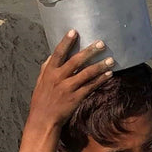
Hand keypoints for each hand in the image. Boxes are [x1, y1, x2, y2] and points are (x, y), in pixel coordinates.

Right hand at [18, 33, 113, 151]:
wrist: (43, 119)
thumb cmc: (42, 99)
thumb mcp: (40, 81)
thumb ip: (47, 68)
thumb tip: (52, 55)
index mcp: (48, 72)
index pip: (58, 53)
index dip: (66, 42)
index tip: (74, 31)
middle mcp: (58, 78)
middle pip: (76, 61)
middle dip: (89, 51)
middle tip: (101, 43)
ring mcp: (68, 88)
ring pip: (86, 74)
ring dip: (100, 66)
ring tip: (111, 59)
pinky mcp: (76, 98)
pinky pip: (91, 86)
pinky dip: (100, 80)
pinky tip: (109, 74)